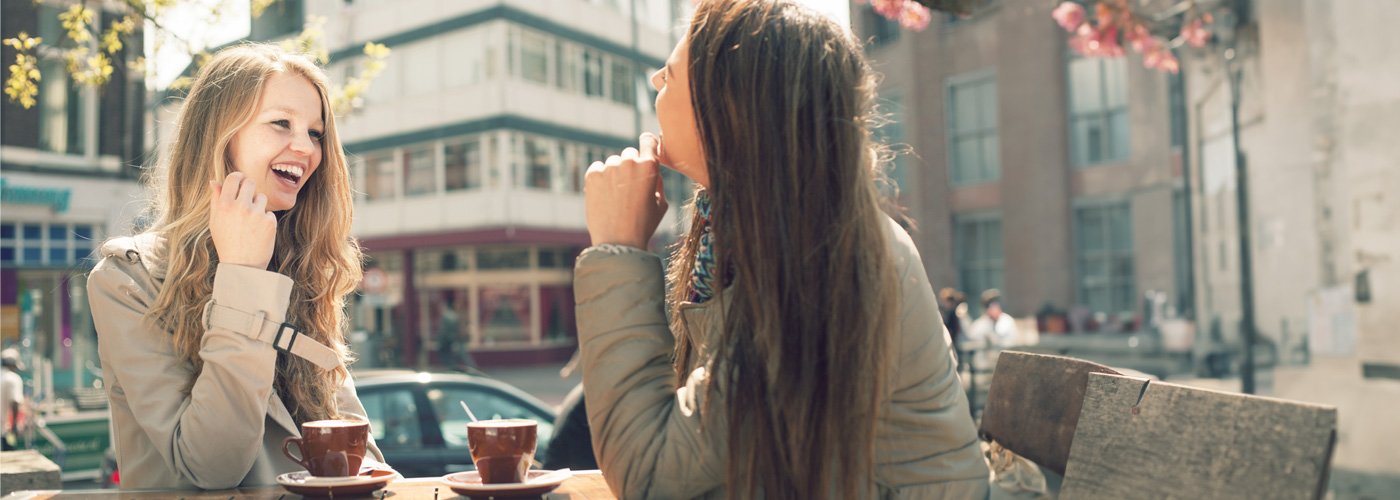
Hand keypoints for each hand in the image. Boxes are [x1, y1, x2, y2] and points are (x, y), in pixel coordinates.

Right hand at [209, 172, 276, 268]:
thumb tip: (214, 181)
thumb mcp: (215, 222)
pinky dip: (265, 220)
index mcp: (224, 205)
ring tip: (250, 222)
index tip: (240, 180)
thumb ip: (216, 200)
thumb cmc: (226, 243)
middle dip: (249, 189)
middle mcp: (240, 206)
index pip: (234, 178)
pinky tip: (258, 232)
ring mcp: (256, 213)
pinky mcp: (269, 222)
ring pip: (261, 197)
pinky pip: (269, 213)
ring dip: (258, 205)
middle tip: (247, 200)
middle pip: (250, 183)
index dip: (238, 177)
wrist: (242, 265)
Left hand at [584, 133, 668, 248]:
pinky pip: (597, 168)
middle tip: (629, 188)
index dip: (647, 143)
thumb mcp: (661, 204)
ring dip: (614, 174)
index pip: (648, 140)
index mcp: (650, 167)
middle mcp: (630, 162)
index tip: (645, 146)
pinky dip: (600, 178)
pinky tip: (604, 196)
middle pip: (630, 154)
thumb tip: (651, 170)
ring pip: (613, 162)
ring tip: (616, 198)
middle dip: (631, 166)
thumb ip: (657, 182)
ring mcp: (610, 167)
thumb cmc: (643, 225)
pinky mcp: (592, 175)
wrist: (618, 242)